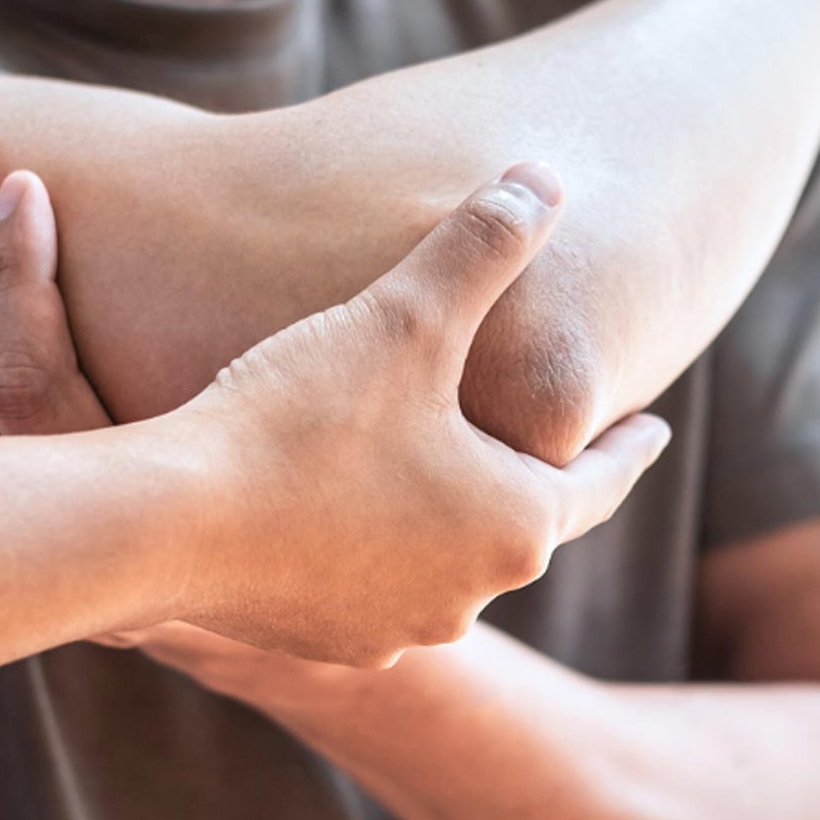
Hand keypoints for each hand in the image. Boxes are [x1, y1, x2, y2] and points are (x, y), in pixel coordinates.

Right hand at [0, 137, 667, 668]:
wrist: (168, 524)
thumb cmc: (299, 420)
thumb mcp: (406, 314)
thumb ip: (485, 245)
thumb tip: (548, 177)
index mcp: (516, 523)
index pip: (601, 480)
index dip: (628, 443)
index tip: (651, 425)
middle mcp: (468, 595)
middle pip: (518, 527)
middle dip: (528, 482)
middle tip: (538, 445)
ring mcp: (391, 631)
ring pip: (439, 566)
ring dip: (443, 524)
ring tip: (436, 483)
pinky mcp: (318, 642)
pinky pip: (365, 592)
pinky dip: (368, 555)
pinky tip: (340, 521)